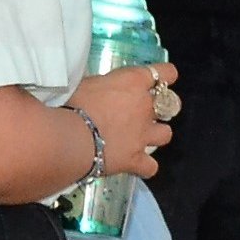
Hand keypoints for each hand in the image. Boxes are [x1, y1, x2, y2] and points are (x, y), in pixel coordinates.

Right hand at [71, 62, 178, 178]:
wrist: (71, 136)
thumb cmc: (73, 103)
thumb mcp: (88, 83)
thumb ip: (104, 86)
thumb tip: (102, 90)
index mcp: (134, 82)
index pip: (166, 72)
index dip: (166, 75)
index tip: (159, 80)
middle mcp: (145, 107)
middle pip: (169, 104)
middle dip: (160, 107)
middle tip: (142, 111)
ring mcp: (143, 135)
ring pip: (165, 134)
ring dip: (157, 135)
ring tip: (142, 137)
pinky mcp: (136, 159)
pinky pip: (151, 166)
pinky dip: (145, 166)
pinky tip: (136, 165)